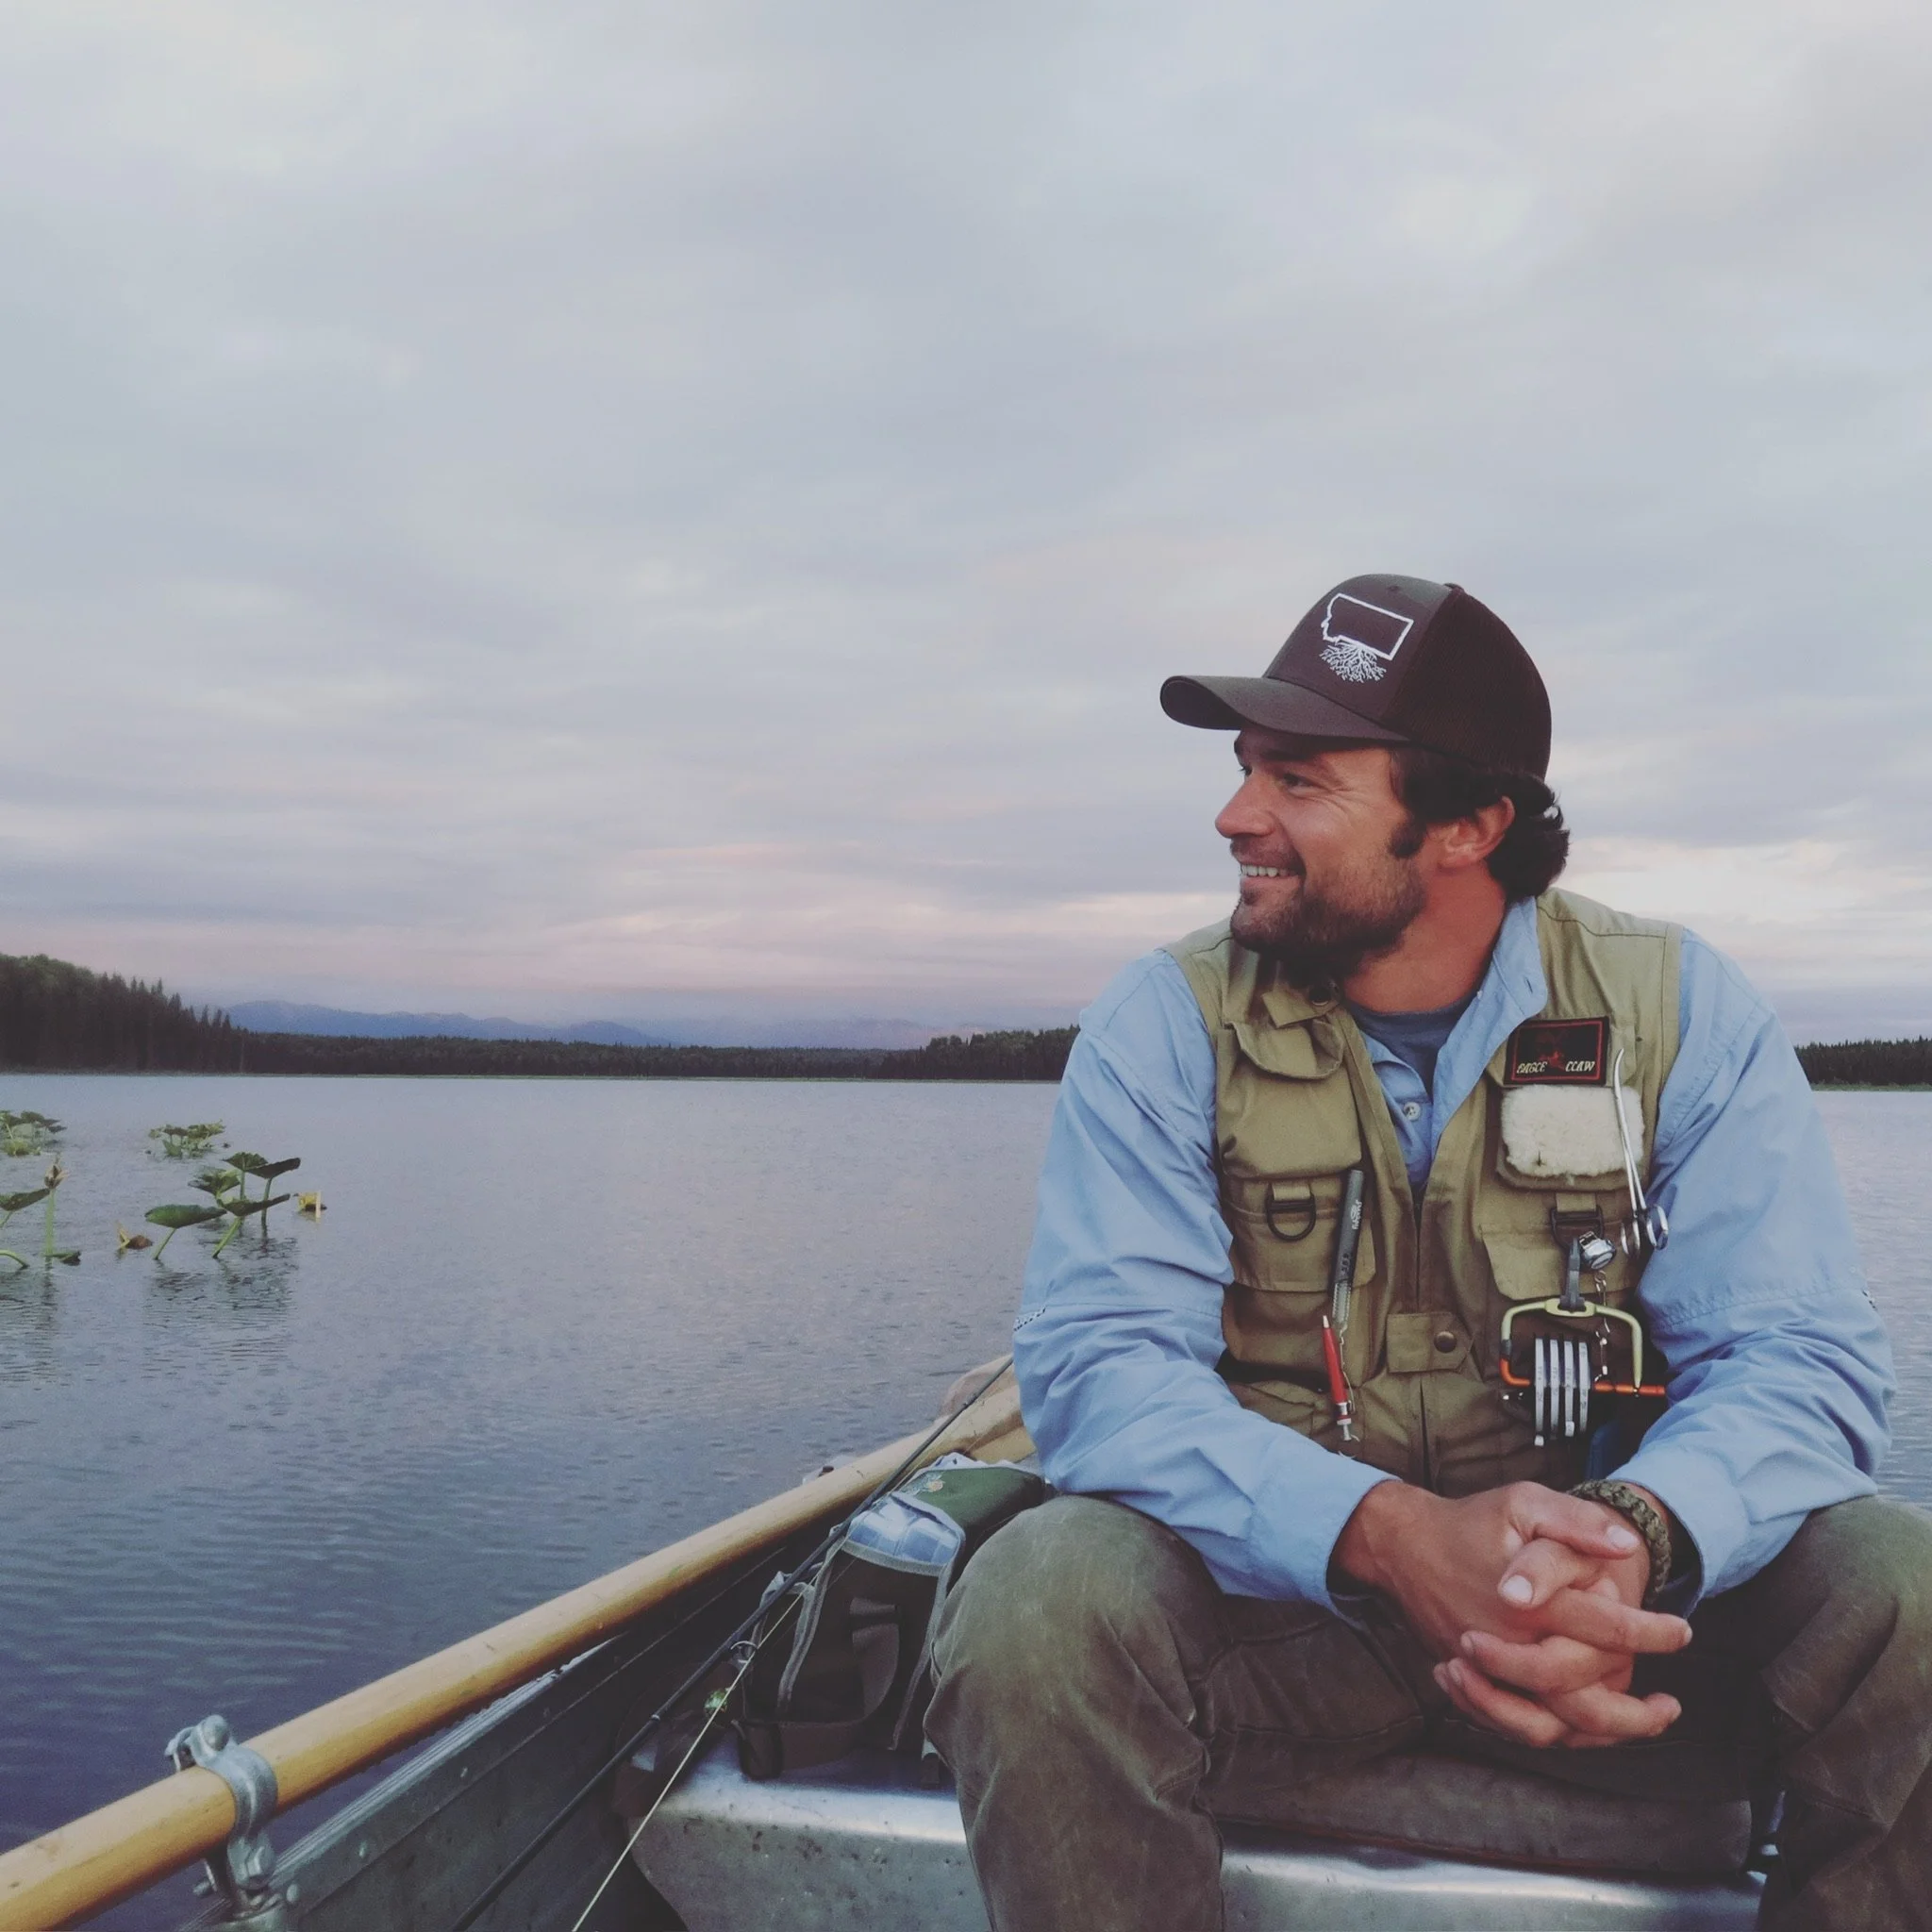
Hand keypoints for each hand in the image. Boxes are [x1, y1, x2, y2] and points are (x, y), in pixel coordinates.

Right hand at [1434, 1486, 1689, 1749]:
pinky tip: (1586, 1727)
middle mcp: (1511, 1644)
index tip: (1682, 1632)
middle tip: (1670, 1707)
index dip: (1652, 1633)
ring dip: (1602, 1734)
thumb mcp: (1523, 1502)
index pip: (1605, 1627)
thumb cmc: (1469, 1522)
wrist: (1402, 1546)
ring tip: (1638, 1726)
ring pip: (1550, 1726)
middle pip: (1582, 1698)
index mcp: (1531, 1602)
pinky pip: (1517, 1726)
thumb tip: (1627, 1546)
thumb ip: (1576, 1521)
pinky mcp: (1473, 1681)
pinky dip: (1557, 1734)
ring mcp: (1489, 1671)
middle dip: (1635, 1712)